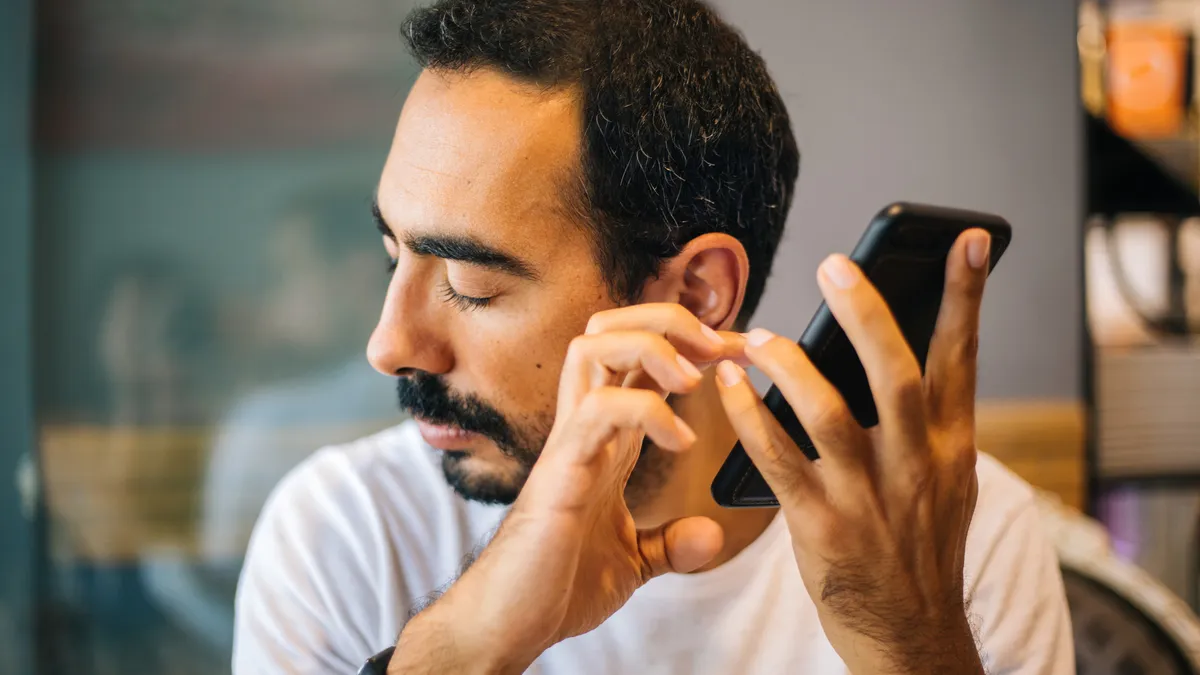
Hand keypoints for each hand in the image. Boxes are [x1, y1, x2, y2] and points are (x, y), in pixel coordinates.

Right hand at [390, 304, 738, 673]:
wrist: (511, 624)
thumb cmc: (556, 585)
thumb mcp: (633, 561)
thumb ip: (669, 542)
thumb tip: (709, 534)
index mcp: (605, 437)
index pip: (639, 358)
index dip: (691, 343)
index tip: (739, 353)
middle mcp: (585, 426)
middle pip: (610, 326)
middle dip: (668, 319)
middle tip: (719, 348)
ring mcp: (570, 441)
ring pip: (593, 346)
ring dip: (653, 347)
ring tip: (695, 381)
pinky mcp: (561, 469)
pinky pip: (600, 408)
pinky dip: (648, 410)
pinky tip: (680, 441)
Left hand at [714, 230, 991, 674]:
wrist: (912, 636)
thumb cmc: (921, 548)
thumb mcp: (947, 484)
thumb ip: (927, 424)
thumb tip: (898, 354)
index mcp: (951, 449)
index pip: (962, 360)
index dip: (967, 298)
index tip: (969, 240)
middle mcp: (915, 468)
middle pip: (895, 375)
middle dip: (867, 315)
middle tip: (836, 265)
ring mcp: (868, 498)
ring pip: (830, 413)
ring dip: (791, 365)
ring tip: (758, 335)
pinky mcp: (822, 527)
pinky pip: (777, 460)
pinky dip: (751, 418)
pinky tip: (731, 387)